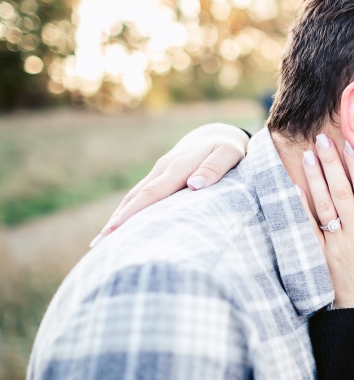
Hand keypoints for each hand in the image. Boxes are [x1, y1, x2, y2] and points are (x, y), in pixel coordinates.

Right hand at [92, 123, 249, 245]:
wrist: (218, 135)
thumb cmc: (229, 149)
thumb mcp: (229, 155)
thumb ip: (215, 168)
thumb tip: (194, 184)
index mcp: (178, 166)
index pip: (152, 192)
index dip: (134, 212)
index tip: (115, 229)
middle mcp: (163, 169)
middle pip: (136, 197)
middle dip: (117, 220)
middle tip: (99, 244)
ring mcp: (159, 173)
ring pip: (134, 196)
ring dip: (117, 218)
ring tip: (101, 242)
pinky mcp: (159, 178)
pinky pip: (140, 195)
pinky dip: (127, 211)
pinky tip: (118, 228)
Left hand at [299, 135, 353, 308]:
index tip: (351, 147)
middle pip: (342, 192)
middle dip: (332, 164)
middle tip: (323, 140)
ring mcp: (336, 243)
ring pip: (325, 205)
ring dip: (315, 178)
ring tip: (308, 154)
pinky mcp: (320, 253)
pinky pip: (309, 227)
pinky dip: (301, 208)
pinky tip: (294, 188)